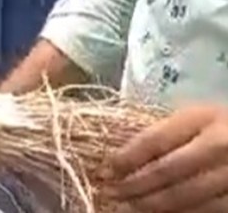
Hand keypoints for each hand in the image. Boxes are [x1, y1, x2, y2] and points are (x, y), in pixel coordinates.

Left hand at [104, 104, 227, 212]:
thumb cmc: (223, 126)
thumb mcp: (198, 119)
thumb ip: (166, 133)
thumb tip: (121, 158)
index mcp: (203, 117)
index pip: (154, 140)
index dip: (125, 158)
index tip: (104, 170)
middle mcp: (220, 145)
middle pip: (165, 171)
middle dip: (132, 185)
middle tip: (109, 194)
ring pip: (184, 196)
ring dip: (150, 204)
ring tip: (126, 208)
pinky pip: (206, 210)